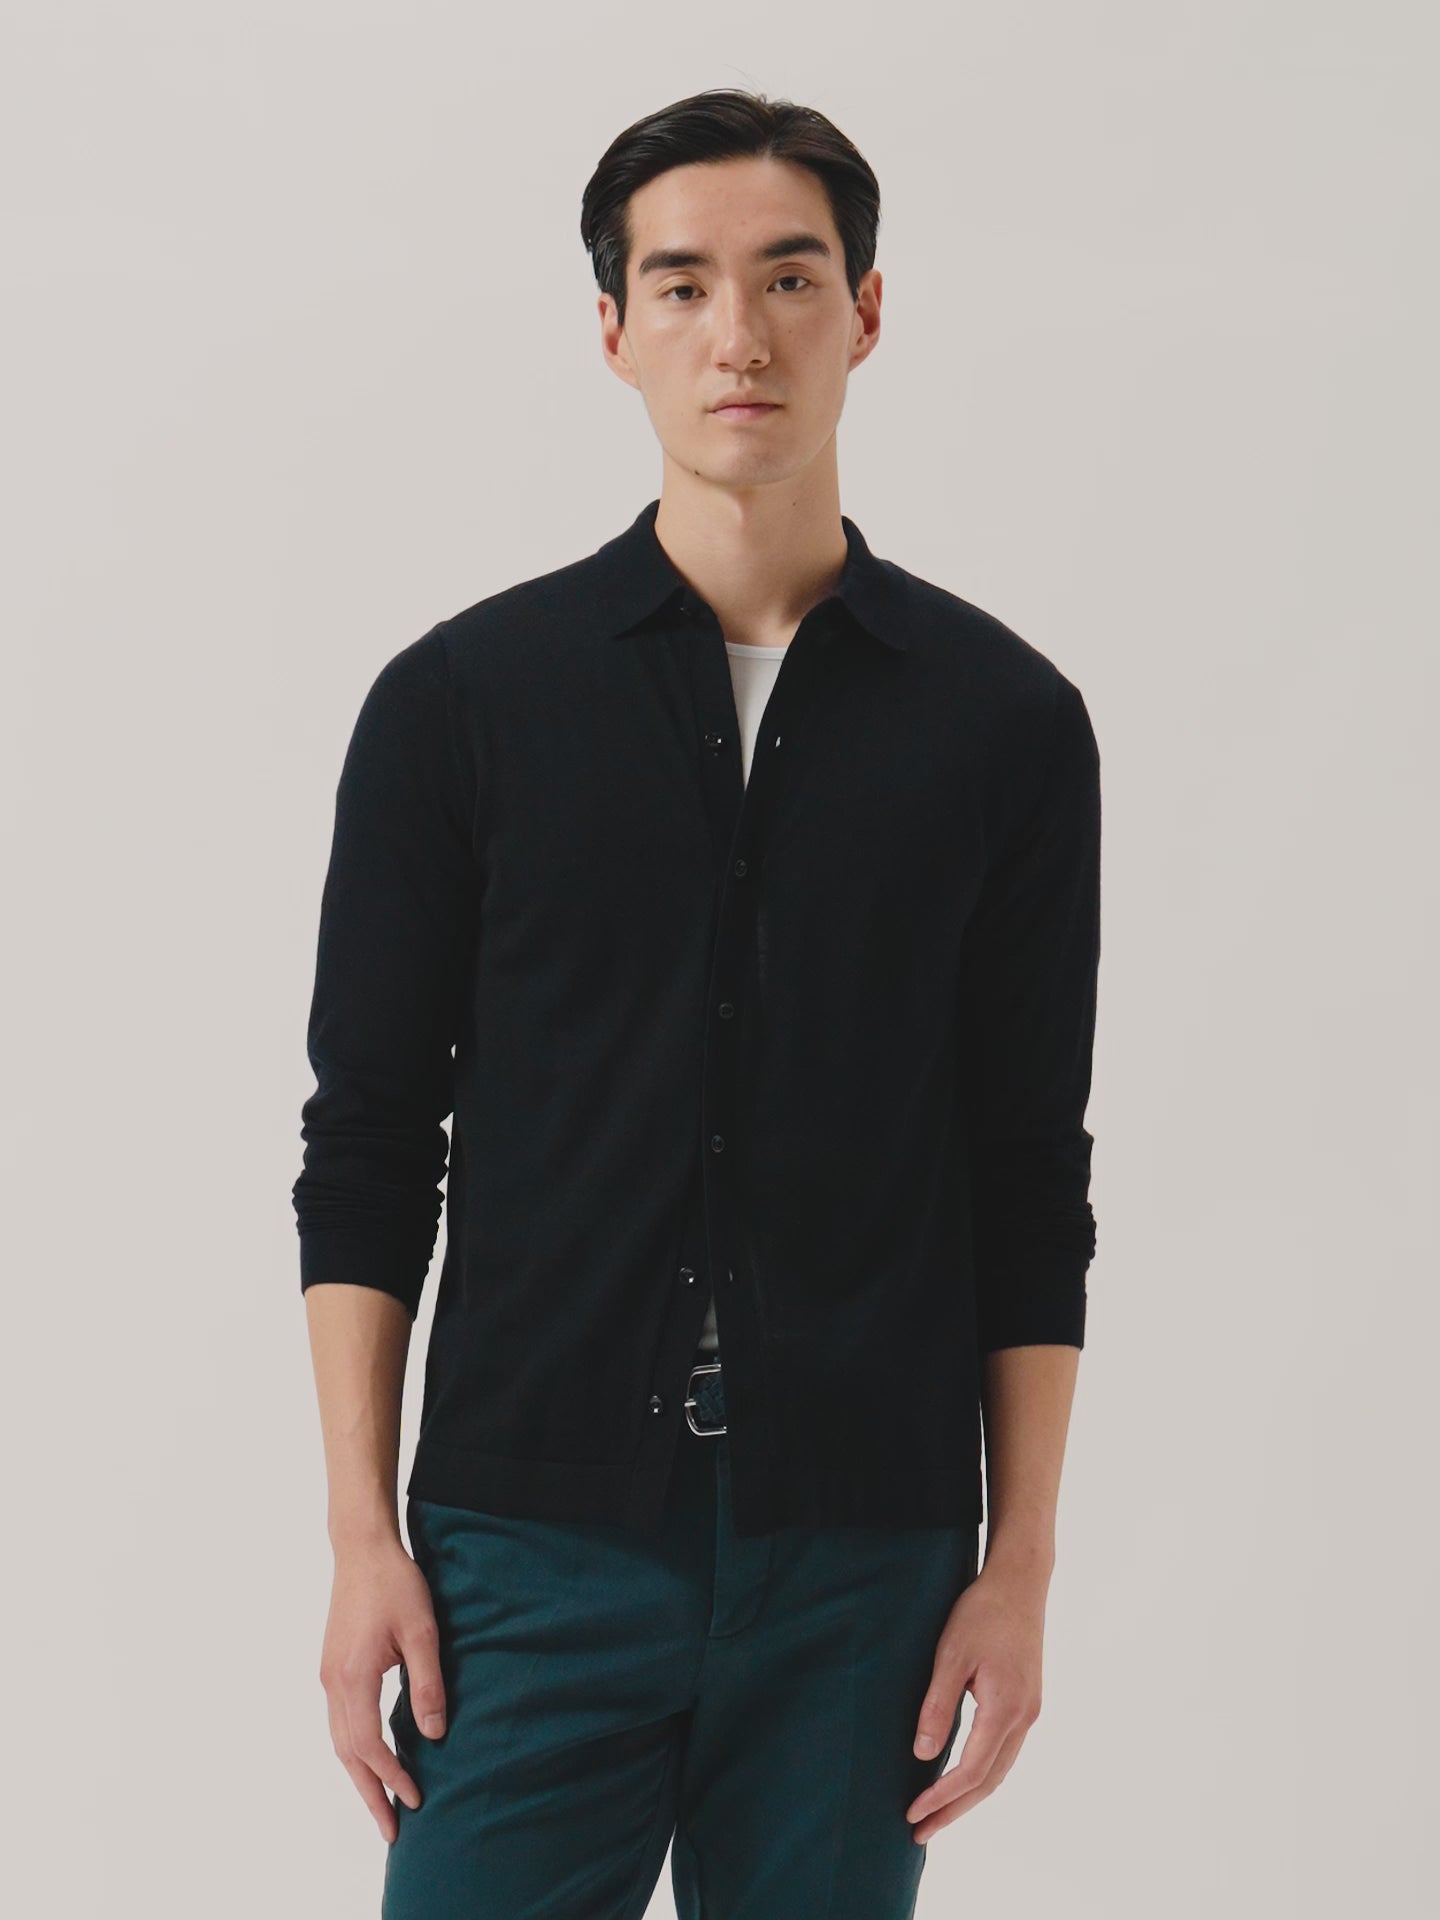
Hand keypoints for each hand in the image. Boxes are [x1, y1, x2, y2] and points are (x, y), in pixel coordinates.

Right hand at [318, 1530, 447, 1843]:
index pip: (369, 1745)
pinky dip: (353, 1749)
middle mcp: (333, 1683)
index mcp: (354, 1678)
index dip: (392, 1776)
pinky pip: (339, 1722)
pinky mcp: (331, 1668)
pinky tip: (369, 1759)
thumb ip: (428, 1685)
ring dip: (359, 1775)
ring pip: (339, 1741)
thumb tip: (435, 1736)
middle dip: (369, 1794)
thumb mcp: (423, 1631)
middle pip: (348, 1754)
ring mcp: (328, 1676)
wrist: (361, 1549)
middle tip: (390, 1831)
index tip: (416, 1799)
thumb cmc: (395, 1584)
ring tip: (380, 1804)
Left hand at [905, 1552, 1048, 1843]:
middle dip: (954, 1810)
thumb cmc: (982, 1613)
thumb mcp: (951, 1655)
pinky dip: (982, 1775)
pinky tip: (962, 1779)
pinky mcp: (1027, 1702)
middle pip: (989, 1781)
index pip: (972, 1771)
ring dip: (969, 1797)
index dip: (941, 1797)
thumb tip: (922, 1754)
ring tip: (937, 1816)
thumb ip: (938, 1705)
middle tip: (919, 1832)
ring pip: (1000, 1771)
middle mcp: (1024, 1718)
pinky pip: (1005, 1753)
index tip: (913, 1813)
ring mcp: (1030, 1711)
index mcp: (1006, 1709)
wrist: (1020, 1583)